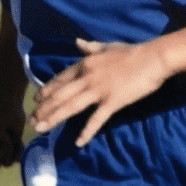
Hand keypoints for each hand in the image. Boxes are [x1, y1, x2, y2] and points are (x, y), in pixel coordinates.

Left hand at [31, 38, 169, 146]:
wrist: (153, 58)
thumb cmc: (132, 52)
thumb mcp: (107, 46)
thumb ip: (90, 48)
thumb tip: (77, 42)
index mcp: (85, 64)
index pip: (60, 79)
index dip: (46, 91)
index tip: (35, 100)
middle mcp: (86, 77)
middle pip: (60, 95)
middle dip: (43, 109)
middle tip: (32, 121)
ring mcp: (98, 90)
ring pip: (70, 107)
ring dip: (54, 118)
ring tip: (41, 129)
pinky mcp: (112, 101)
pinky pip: (96, 119)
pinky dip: (87, 131)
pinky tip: (78, 142)